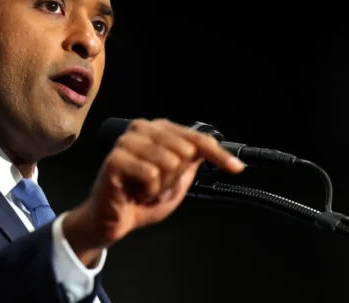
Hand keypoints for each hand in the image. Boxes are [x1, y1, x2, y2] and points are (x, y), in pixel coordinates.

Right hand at [63, 118, 244, 264]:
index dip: (219, 154)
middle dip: (176, 177)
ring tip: (146, 190)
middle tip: (157, 187)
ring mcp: (127, 142)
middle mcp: (142, 129)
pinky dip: (149, 191)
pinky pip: (151, 174)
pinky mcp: (115, 159)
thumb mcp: (176, 183)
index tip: (237, 168)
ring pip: (170, 162)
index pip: (196, 138)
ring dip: (162, 186)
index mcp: (157, 130)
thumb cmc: (140, 200)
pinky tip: (136, 192)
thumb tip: (217, 154)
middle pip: (186, 150)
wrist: (112, 220)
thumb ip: (192, 165)